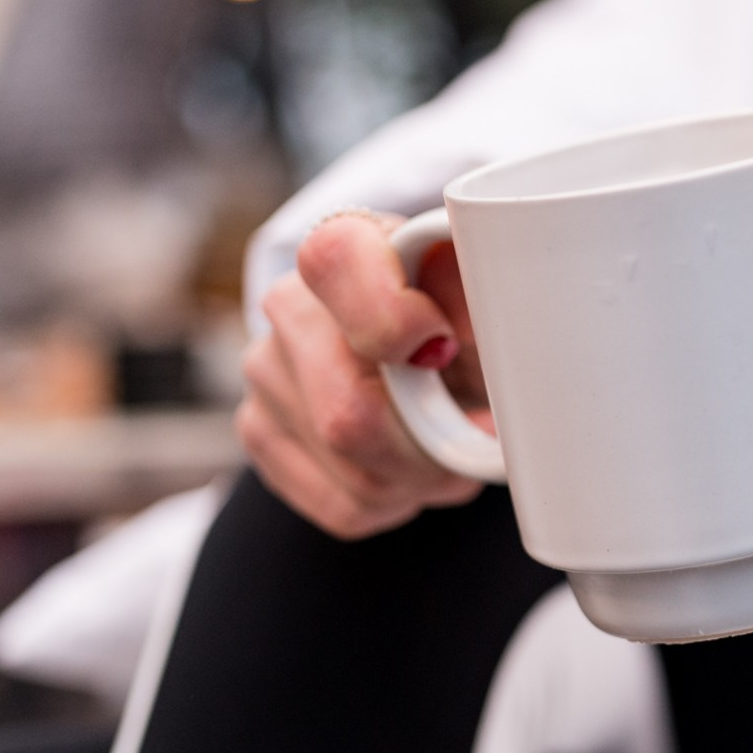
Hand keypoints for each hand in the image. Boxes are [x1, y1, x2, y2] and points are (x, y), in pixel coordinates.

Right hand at [236, 211, 490, 538]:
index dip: (391, 319)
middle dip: (430, 446)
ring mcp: (266, 371)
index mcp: (349, 247)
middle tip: (476, 435)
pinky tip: (411, 465)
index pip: (335, 264)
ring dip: (422, 478)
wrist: (438, 356)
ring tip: (448, 443)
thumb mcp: (491, 299)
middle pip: (347, 411)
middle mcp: (290, 305)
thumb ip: (482, 297)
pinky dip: (396, 500)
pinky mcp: (260, 432)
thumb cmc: (467, 321)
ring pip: (352, 472)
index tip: (444, 350)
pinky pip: (342, 505)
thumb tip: (458, 331)